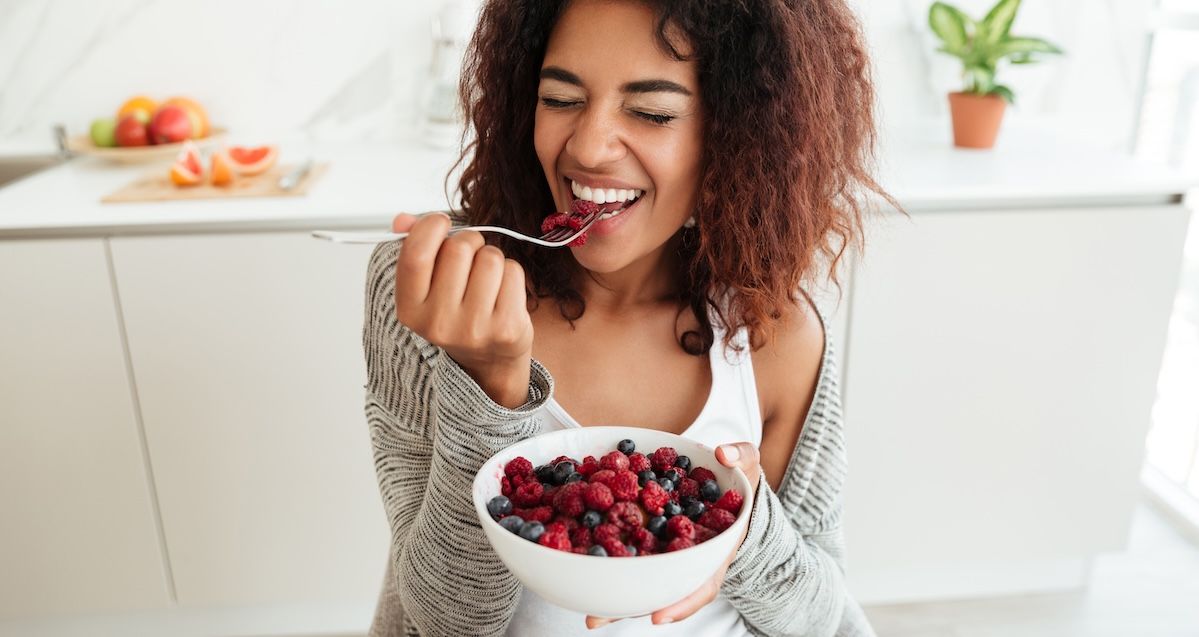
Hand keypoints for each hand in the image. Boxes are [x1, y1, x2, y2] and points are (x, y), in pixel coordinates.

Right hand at [391, 213, 533, 406]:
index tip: (440, 222)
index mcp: (410, 310)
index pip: (416, 254)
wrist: (489, 359)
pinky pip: (513, 272)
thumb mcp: (427, 287)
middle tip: (470, 257)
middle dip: (468, 242)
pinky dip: (511, 273)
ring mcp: (474, 329)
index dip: (429, 226)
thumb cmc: (457, 313)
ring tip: (487, 279)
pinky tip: (503, 293)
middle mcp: (438, 323)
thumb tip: (403, 220)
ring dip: (491, 258)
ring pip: (490, 257)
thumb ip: (413, 249)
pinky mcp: (507, 328)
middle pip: (458, 249)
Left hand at [586, 442, 761, 628]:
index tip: (657, 617)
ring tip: (583, 611)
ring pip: (639, 576)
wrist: (724, 479)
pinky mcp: (646, 537)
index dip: (681, 602)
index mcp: (715, 549)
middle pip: (660, 589)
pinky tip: (577, 559)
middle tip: (597, 619)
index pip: (702, 583)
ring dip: (611, 595)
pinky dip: (604, 555)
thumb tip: (723, 454)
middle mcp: (687, 557)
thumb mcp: (746, 465)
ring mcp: (666, 550)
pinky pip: (625, 548)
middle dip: (630, 605)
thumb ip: (740, 456)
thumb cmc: (737, 478)